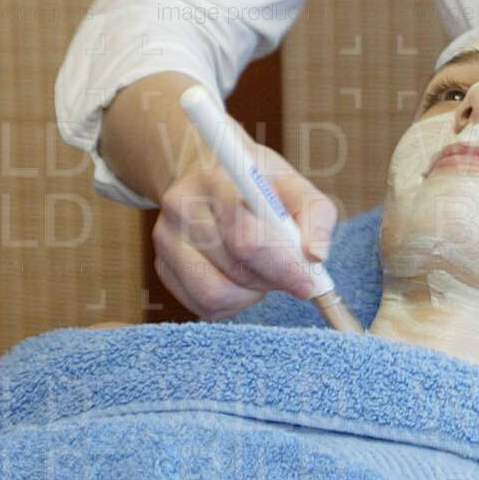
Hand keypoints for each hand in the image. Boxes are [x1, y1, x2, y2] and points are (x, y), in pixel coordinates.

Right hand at [152, 123, 338, 321]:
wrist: (209, 172)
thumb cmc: (261, 184)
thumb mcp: (297, 187)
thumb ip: (316, 219)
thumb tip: (316, 257)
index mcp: (219, 181)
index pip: (248, 239)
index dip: (282, 267)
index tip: (307, 283)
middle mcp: (183, 206)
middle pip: (235, 270)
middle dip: (272, 279)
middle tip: (290, 273)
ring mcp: (166, 238)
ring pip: (215, 294)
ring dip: (250, 294)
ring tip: (263, 272)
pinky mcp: (162, 265)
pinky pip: (202, 307)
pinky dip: (232, 303)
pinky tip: (241, 278)